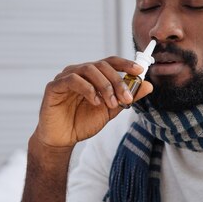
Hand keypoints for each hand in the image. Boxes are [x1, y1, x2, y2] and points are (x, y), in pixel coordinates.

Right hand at [34, 57, 152, 147]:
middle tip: (126, 98)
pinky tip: (95, 102)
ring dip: (104, 85)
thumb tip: (148, 86)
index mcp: (92, 75)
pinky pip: (72, 79)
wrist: (63, 139)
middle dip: (117, 81)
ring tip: (111, 103)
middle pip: (102, 66)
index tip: (140, 71)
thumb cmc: (83, 122)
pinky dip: (87, 89)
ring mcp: (65, 77)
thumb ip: (126, 98)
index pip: (110, 62)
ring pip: (88, 69)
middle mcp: (78, 72)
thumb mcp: (110, 110)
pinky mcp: (54, 86)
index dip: (125, 63)